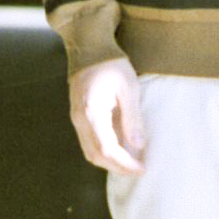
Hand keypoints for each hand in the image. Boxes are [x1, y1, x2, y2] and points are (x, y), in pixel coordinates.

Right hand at [68, 57, 144, 175]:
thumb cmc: (110, 64)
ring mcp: (76, 119)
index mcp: (92, 112)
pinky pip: (88, 142)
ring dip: (109, 162)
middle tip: (138, 170)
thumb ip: (132, 118)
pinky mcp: (78, 116)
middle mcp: (80, 119)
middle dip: (117, 167)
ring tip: (130, 163)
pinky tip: (119, 150)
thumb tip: (138, 146)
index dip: (124, 163)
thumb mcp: (128, 87)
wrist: (89, 48)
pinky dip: (103, 152)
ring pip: (89, 151)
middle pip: (95, 155)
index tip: (142, 168)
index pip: (107, 149)